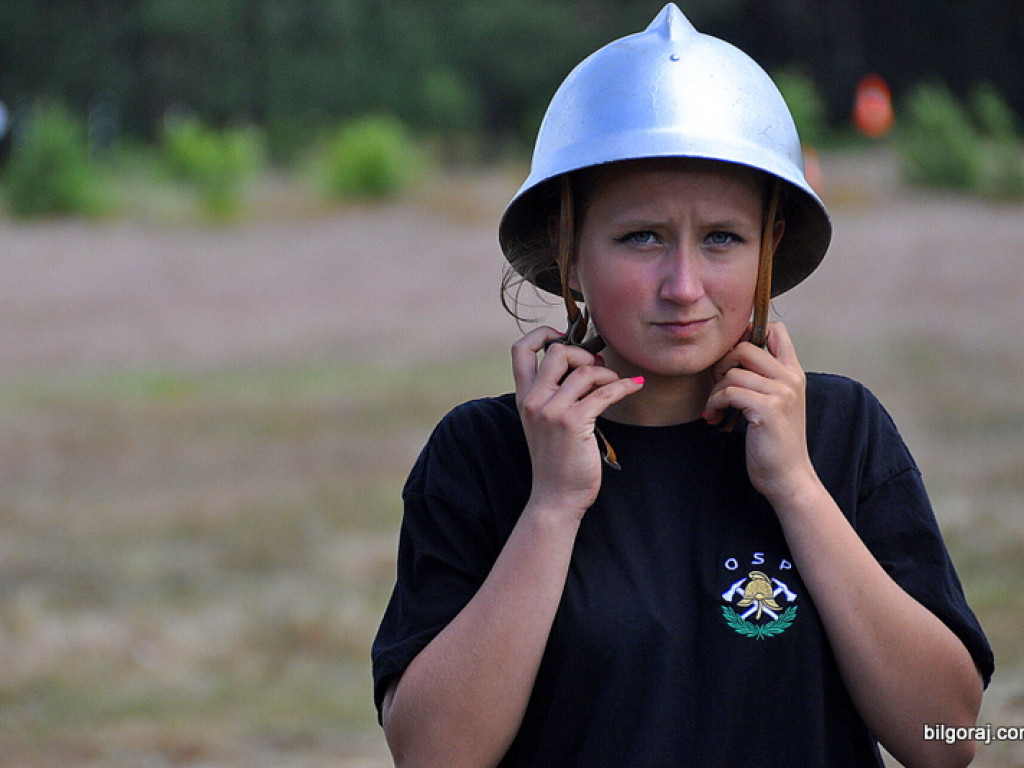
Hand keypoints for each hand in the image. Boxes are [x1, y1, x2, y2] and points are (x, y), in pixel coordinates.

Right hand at [511, 327, 643, 518]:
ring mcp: (552, 411)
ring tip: (614, 385)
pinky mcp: (574, 423)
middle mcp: (534, 400)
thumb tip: (584, 365)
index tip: (561, 336)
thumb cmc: (556, 460)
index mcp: (523, 397)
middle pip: (557, 352)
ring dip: (607, 374)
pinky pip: (605, 392)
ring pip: (585, 371)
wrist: (555, 497)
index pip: (520, 350)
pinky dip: (624, 385)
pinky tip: (634, 386)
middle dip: (582, 354)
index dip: (540, 334)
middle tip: (595, 370)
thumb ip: (553, 395)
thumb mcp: (543, 423)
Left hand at [704, 322, 815, 503]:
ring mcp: (781, 392)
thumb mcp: (777, 403)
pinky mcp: (767, 408)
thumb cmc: (776, 442)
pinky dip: (715, 403)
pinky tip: (716, 416)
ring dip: (715, 390)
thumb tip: (732, 357)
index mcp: (793, 373)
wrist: (789, 476)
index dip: (748, 333)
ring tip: (716, 407)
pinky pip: (729, 391)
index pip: (776, 331)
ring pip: (733, 372)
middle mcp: (790, 378)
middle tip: (718, 384)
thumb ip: (764, 379)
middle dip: (722, 363)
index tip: (731, 356)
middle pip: (746, 347)